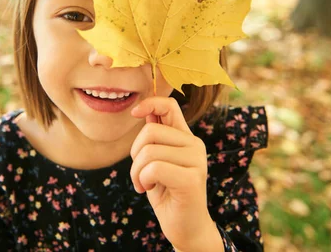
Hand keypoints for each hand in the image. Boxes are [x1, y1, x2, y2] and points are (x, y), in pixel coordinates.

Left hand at [130, 97, 219, 250]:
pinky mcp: (191, 178)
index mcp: (185, 138)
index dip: (149, 103)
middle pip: (150, 132)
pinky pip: (154, 168)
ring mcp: (196, 161)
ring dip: (137, 172)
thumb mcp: (157, 161)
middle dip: (135, 154)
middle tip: (139, 173)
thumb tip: (144, 110)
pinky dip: (143, 180)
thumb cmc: (167, 193)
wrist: (185, 228)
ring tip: (143, 184)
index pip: (170, 105)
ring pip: (149, 152)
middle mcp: (194, 145)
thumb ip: (155, 138)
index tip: (134, 113)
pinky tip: (148, 190)